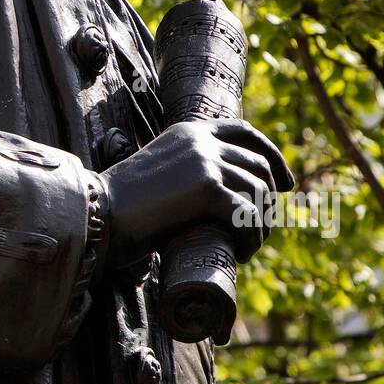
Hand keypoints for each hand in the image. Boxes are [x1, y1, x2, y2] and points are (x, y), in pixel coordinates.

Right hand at [103, 119, 294, 271]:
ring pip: (258, 191)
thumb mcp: (159, 175)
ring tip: (246, 245)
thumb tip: (211, 201)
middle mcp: (201, 140)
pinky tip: (242, 253)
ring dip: (261, 223)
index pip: (245, 132)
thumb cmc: (121, 205)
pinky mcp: (207, 188)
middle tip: (262, 229)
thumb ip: (184, 174)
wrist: (98, 214)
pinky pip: (247, 214)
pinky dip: (251, 237)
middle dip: (270, 199)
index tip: (285, 183)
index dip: (271, 155)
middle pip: (258, 165)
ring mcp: (206, 161)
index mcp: (189, 130)